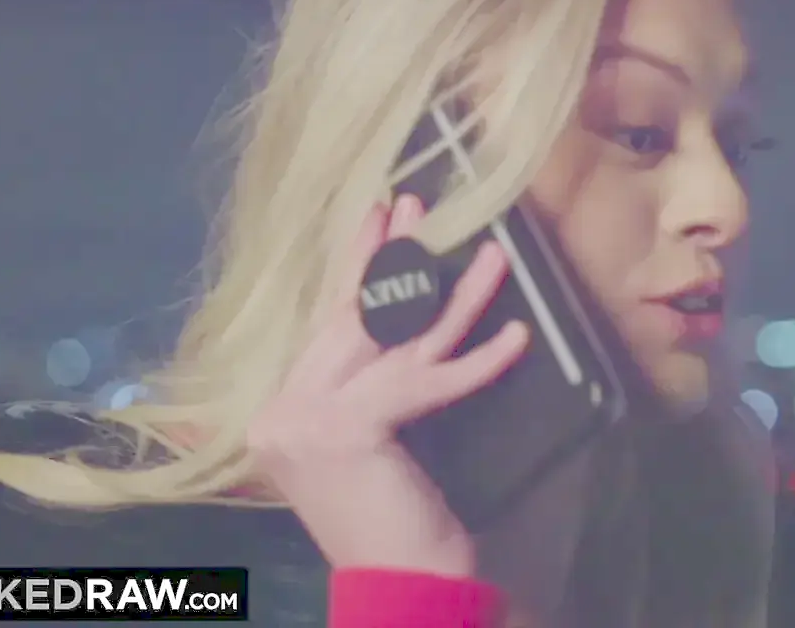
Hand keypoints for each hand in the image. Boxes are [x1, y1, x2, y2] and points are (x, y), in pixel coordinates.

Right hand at [246, 194, 529, 576]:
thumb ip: (364, 390)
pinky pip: (426, 382)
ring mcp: (305, 421)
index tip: (380, 219)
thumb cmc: (390, 523)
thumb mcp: (367, 447)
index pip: (327, 327)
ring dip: (451, 293)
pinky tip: (515, 337)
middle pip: (351, 320)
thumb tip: (402, 324)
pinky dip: (476, 362)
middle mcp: (281, 413)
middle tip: (416, 203)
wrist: (398, 590)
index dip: (356, 270)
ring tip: (489, 254)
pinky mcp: (347, 431)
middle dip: (389, 258)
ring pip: (395, 340)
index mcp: (279, 413)